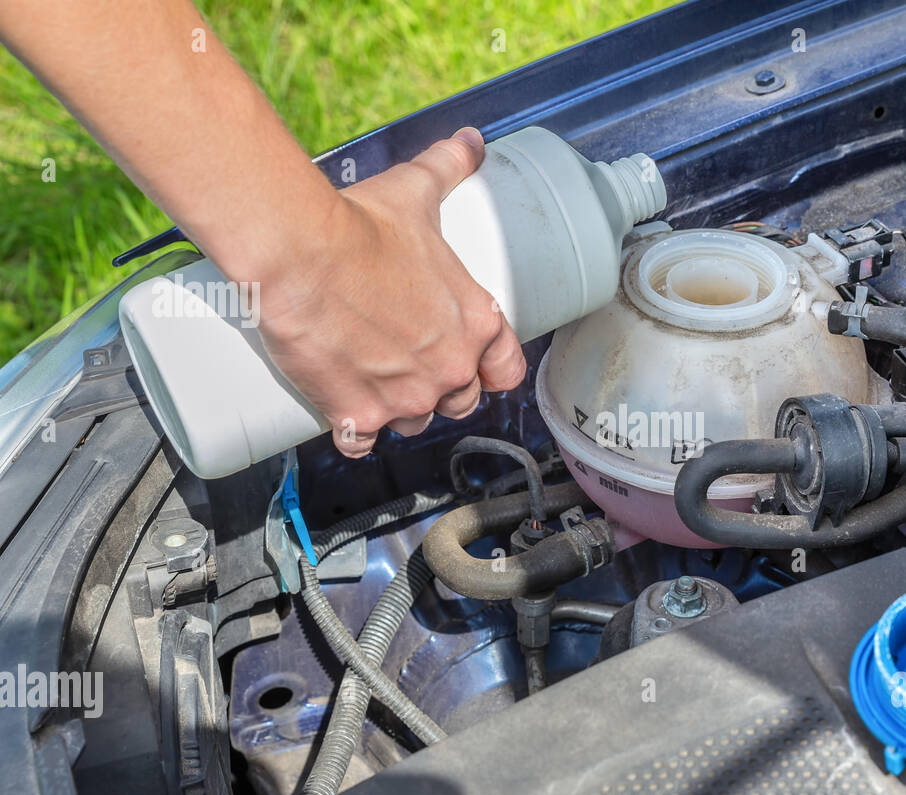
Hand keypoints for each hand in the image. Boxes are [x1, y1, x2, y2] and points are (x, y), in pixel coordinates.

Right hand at [251, 127, 526, 456]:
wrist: (299, 251)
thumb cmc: (361, 222)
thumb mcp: (417, 192)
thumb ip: (449, 167)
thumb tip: (473, 141)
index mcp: (476, 325)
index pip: (507, 370)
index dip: (489, 368)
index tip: (469, 361)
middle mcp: (450, 370)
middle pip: (459, 400)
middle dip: (439, 387)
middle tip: (407, 362)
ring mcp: (406, 400)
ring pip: (413, 424)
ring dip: (398, 411)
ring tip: (372, 380)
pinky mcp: (358, 417)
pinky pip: (362, 443)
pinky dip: (352, 433)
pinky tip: (343, 415)